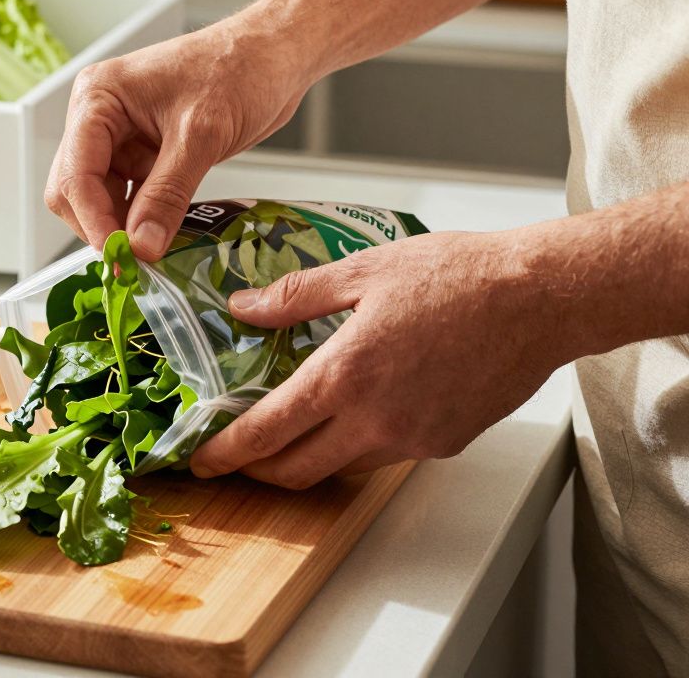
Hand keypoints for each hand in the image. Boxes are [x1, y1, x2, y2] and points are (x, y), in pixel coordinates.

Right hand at [44, 16, 317, 261]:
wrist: (276, 52)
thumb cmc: (240, 67)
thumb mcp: (201, 135)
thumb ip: (167, 194)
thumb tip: (141, 245)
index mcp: (98, 98)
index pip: (75, 173)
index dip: (94, 220)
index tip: (122, 257)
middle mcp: (99, 117)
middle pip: (75, 190)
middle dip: (102, 226)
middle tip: (135, 261)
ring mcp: (120, 137)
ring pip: (100, 199)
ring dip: (122, 227)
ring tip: (153, 251)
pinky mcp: (144, 154)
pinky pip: (130, 198)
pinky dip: (142, 220)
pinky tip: (164, 234)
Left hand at [187, 230, 567, 487]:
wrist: (540, 297)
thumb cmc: (457, 275)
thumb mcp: (363, 270)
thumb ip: (295, 297)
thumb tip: (242, 308)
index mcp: (344, 375)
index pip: (266, 433)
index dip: (226, 453)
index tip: (200, 461)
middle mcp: (375, 420)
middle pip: (297, 471)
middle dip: (258, 471)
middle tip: (238, 457)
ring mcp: (413, 438)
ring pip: (342, 467)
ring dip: (310, 457)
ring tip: (296, 429)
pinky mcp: (444, 444)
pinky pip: (386, 456)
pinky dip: (360, 444)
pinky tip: (361, 411)